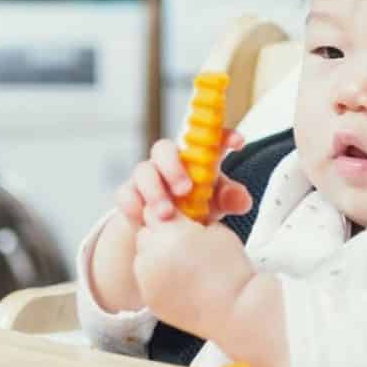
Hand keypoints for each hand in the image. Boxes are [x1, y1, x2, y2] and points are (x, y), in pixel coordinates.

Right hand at [115, 131, 251, 228]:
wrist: (166, 231)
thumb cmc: (197, 208)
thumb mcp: (217, 204)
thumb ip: (230, 199)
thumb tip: (241, 199)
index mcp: (195, 158)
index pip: (207, 138)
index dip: (223, 135)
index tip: (238, 143)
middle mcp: (169, 161)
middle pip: (164, 149)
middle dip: (173, 167)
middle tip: (185, 190)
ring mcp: (147, 176)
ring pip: (143, 171)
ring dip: (155, 192)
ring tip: (166, 215)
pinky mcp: (129, 194)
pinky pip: (125, 193)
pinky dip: (132, 204)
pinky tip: (142, 217)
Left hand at [133, 206, 255, 339]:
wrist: (237, 309)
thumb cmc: (232, 268)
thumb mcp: (215, 230)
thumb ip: (191, 220)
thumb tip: (180, 218)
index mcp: (170, 233)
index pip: (154, 212)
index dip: (169, 217)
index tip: (181, 222)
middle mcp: (153, 255)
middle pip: (145, 234)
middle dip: (159, 235)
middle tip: (182, 244)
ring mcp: (148, 281)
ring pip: (142, 258)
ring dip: (155, 257)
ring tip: (182, 265)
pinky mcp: (150, 300)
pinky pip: (146, 280)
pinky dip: (157, 279)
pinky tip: (180, 282)